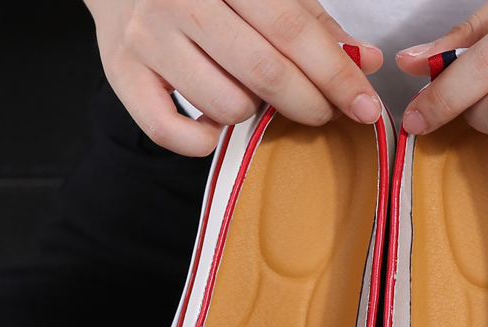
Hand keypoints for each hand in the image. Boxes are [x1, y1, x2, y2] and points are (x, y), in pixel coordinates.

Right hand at [83, 0, 383, 155]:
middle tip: (323, 113)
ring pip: (225, 105)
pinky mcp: (122, 75)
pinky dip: (203, 141)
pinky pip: (171, 132)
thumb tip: (366, 60)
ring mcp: (147, 38)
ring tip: (250, 97)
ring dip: (252, 114)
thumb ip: (313, 23)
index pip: (293, 30)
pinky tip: (214, 124)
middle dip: (308, 104)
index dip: (336, 74)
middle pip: (264, 72)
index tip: (365, 107)